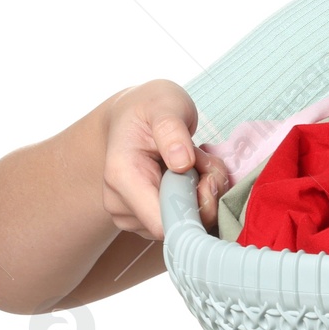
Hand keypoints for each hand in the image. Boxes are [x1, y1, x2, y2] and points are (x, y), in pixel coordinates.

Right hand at [102, 80, 228, 239]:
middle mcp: (120, 204)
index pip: (162, 222)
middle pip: (179, 224)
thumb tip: (182, 163)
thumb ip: (172, 130)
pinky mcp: (147, 219)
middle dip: (205, 196)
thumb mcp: (164, 105)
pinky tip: (193, 173)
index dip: (194, 208)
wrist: (134, 115)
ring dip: (204, 194)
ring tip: (197, 162)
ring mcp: (132, 215)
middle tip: (206, 162)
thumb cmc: (150, 107)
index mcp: (121, 176)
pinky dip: (199, 197)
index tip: (207, 177)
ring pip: (186, 222)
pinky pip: (185, 219)